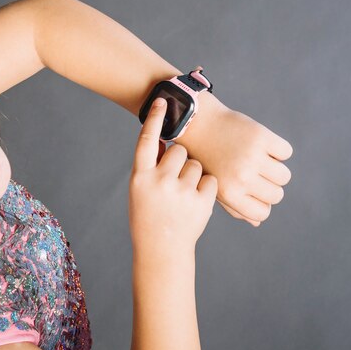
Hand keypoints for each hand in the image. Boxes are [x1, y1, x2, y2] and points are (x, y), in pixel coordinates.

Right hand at [129, 98, 217, 260]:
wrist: (162, 249)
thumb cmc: (149, 215)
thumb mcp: (141, 190)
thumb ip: (151, 166)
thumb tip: (166, 141)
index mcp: (140, 176)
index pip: (147, 140)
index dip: (155, 119)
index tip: (162, 100)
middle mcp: (159, 181)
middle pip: (180, 151)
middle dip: (182, 161)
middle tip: (175, 181)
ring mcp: (180, 191)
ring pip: (197, 165)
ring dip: (194, 176)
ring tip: (184, 196)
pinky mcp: (200, 202)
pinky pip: (210, 180)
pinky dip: (206, 188)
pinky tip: (195, 202)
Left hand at [176, 94, 292, 226]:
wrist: (197, 123)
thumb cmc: (205, 157)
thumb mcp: (214, 186)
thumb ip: (234, 207)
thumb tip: (258, 221)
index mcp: (230, 193)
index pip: (263, 212)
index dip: (262, 202)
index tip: (254, 191)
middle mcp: (242, 177)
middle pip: (277, 195)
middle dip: (270, 186)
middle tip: (257, 173)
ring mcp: (253, 157)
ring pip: (284, 176)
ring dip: (276, 168)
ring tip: (261, 160)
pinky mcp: (261, 137)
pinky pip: (285, 152)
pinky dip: (278, 150)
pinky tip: (263, 146)